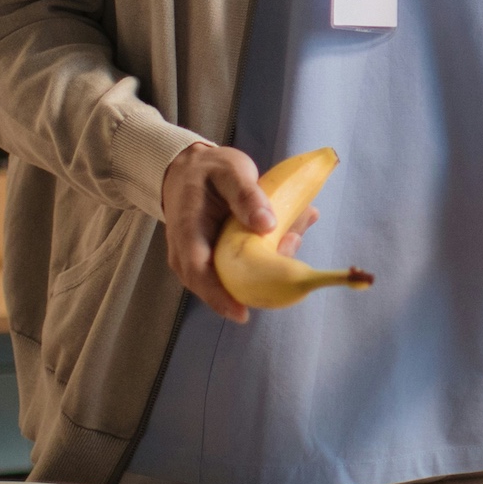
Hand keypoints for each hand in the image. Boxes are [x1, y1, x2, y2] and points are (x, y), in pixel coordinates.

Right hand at [160, 143, 318, 323]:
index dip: (219, 297)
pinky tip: (291, 233)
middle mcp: (188, 253)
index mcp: (187, 231)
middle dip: (259, 279)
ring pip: (234, 279)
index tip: (242, 312)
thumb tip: (267, 224)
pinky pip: (240, 269)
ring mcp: (200, 260)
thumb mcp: (229, 171)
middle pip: (219, 284)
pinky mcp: (215, 260)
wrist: (187, 170)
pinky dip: (267, 258)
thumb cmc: (208, 170)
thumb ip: (246, 194)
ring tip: (295, 233)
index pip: (197, 273)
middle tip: (291, 245)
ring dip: (268, 266)